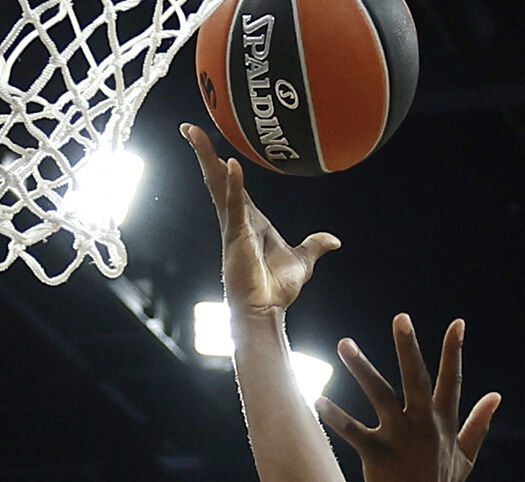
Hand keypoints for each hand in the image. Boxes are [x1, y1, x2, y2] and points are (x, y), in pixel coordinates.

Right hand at [186, 123, 337, 323]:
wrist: (265, 311)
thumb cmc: (275, 290)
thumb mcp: (302, 261)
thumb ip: (314, 246)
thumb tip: (333, 240)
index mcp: (248, 221)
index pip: (233, 185)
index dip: (223, 164)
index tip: (213, 144)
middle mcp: (235, 220)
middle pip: (217, 178)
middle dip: (204, 152)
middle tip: (190, 127)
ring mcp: (232, 226)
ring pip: (218, 184)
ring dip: (206, 158)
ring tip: (194, 132)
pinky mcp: (236, 236)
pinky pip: (234, 205)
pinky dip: (234, 185)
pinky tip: (231, 164)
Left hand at [328, 314, 498, 481]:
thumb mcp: (466, 455)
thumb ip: (478, 423)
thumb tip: (496, 396)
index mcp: (443, 423)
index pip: (451, 380)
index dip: (454, 351)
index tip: (458, 323)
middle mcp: (423, 425)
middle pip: (416, 378)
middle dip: (409, 347)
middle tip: (401, 318)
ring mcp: (401, 440)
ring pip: (380, 395)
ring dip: (362, 368)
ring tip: (344, 344)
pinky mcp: (378, 456)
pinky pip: (353, 432)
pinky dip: (335, 416)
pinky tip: (317, 400)